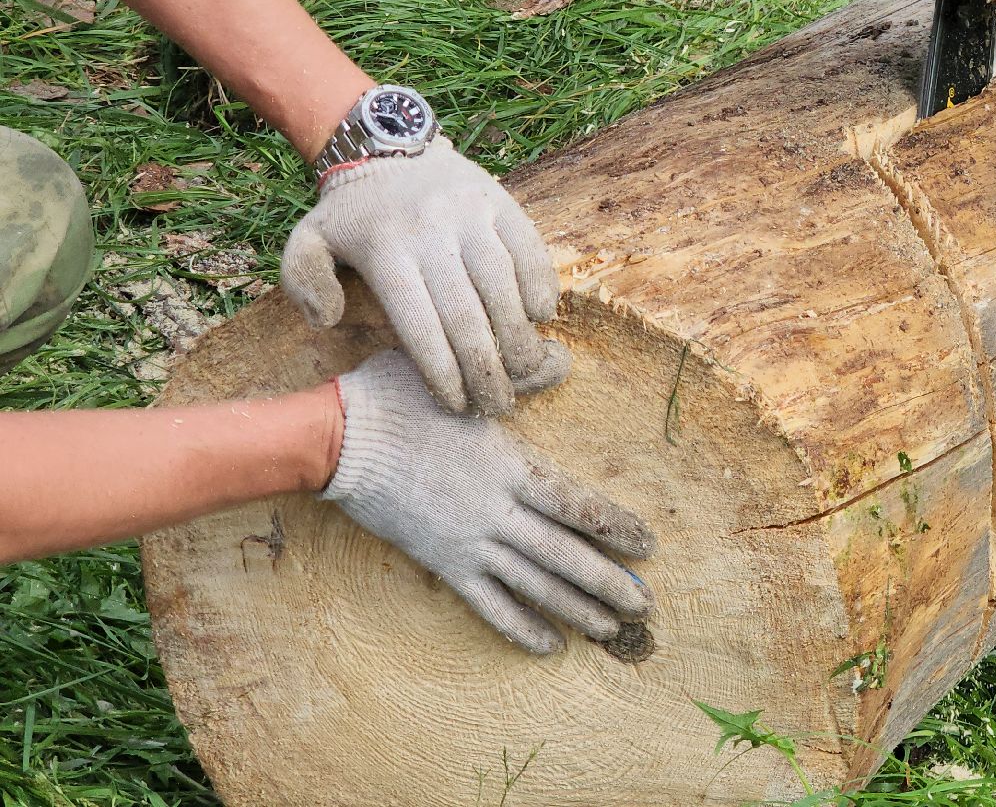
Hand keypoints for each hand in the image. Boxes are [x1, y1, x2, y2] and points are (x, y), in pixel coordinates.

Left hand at [282, 138, 560, 415]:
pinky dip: (539, 287)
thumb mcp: (307, 241)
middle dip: (486, 369)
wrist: (389, 150)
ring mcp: (470, 214)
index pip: (420, 326)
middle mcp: (430, 232)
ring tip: (524, 371)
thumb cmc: (353, 215)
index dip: (443, 373)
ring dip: (518, 337)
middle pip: (466, 314)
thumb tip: (328, 320)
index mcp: (384, 252)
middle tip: (497, 404)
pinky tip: (538, 318)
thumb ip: (303, 282)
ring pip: (503, 286)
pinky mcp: (500, 201)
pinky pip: (529, 250)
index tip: (457, 406)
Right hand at [324, 349, 655, 654]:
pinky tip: (549, 646)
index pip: (577, 503)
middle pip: (565, 554)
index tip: (648, 545)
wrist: (337, 439)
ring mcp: (469, 541)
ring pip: (535, 584)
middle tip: (645, 605)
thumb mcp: (462, 378)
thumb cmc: (397, 399)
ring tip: (611, 629)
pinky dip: (520, 626)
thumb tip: (561, 358)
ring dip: (576, 609)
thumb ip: (518, 376)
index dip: (616, 527)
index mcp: (510, 465)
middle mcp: (497, 510)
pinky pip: (488, 603)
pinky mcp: (442, 562)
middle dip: (609, 582)